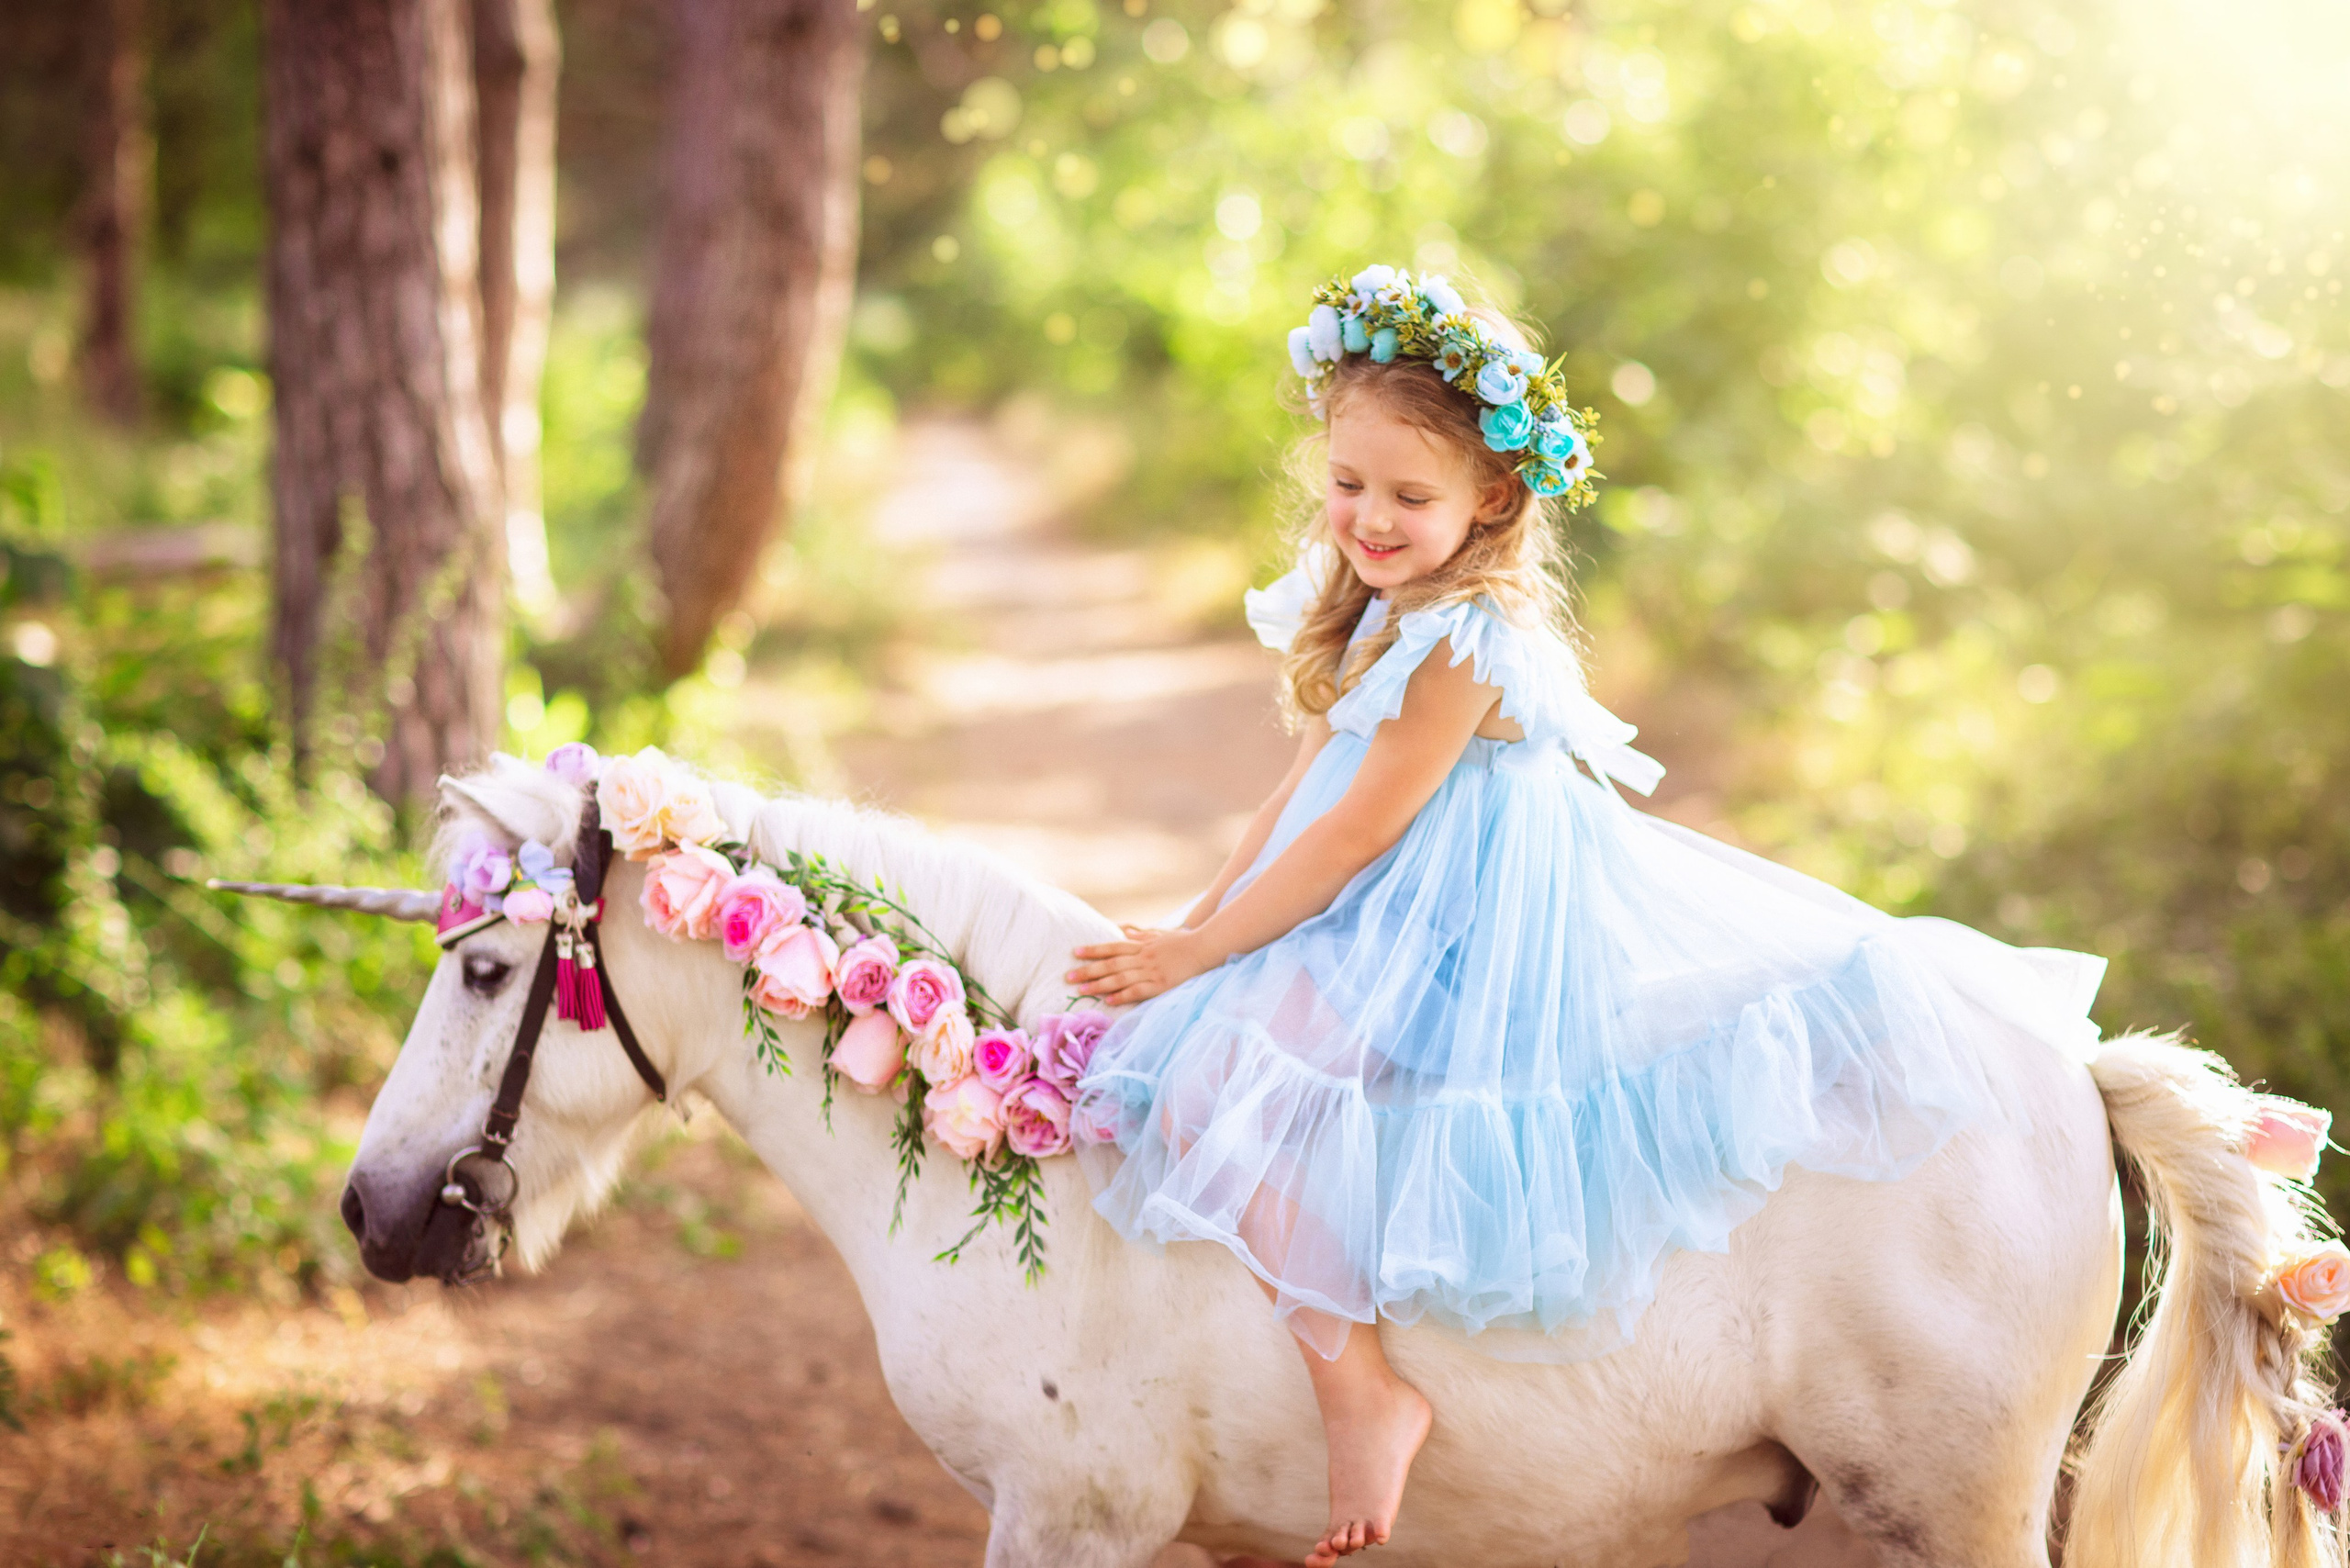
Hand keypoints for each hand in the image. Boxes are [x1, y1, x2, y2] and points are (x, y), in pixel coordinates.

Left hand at [1067, 924, 1210, 1005]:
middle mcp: (1143, 958)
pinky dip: (1123, 996)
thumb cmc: (1182, 942)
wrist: (1205, 948)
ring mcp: (1152, 972)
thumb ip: (1139, 933)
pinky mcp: (1161, 985)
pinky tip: (1109, 1000)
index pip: (1112, 947)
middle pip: (1111, 964)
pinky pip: (1139, 991)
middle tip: (1068, 976)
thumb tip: (1120, 928)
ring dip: (1100, 984)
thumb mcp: (1159, 933)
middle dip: (1089, 970)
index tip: (1074, 953)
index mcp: (1142, 945)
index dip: (1093, 950)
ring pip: (1121, 978)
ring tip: (1082, 990)